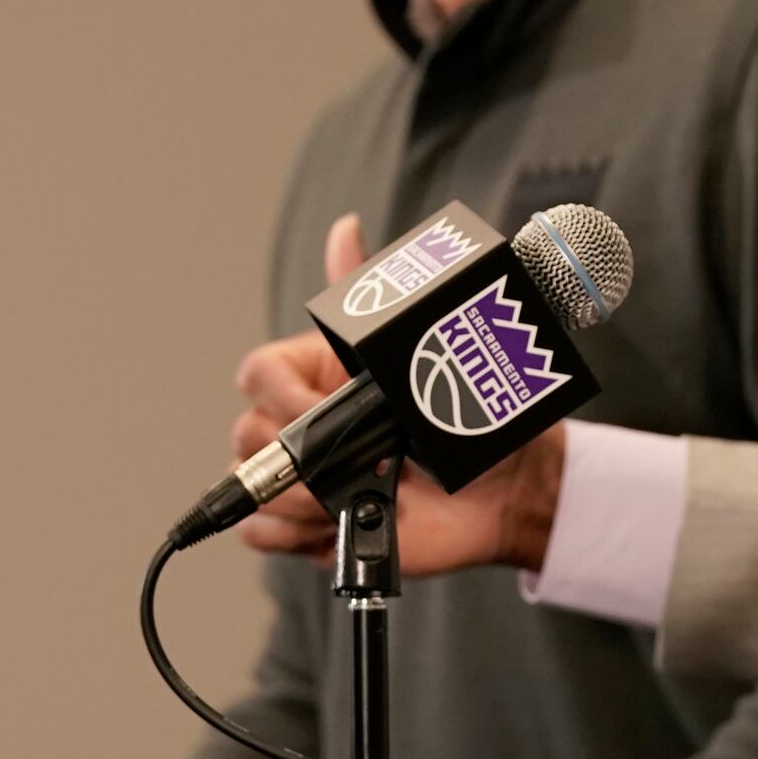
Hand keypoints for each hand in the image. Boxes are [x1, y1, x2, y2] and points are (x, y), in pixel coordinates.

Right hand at [227, 214, 568, 575]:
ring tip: (358, 492)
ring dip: (299, 496)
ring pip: (250, 484)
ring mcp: (306, 478)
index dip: (280, 394)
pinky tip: (334, 522)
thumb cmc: (476, 418)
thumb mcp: (430, 350)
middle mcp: (306, 426)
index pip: (258, 374)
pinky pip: (260, 531)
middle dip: (294, 453)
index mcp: (321, 376)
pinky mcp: (309, 525)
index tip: (323, 409)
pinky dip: (287, 532)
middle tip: (354, 458)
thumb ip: (377, 299)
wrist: (509, 489)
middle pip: (247, 431)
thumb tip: (346, 226)